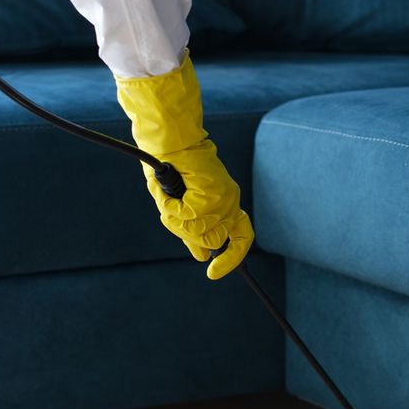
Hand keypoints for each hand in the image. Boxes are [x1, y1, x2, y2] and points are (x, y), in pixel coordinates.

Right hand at [115, 52, 254, 279]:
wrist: (167, 136)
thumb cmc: (169, 167)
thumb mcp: (179, 206)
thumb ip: (191, 230)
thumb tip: (202, 255)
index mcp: (226, 203)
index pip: (241, 238)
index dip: (231, 259)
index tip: (213, 272)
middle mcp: (230, 201)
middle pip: (213, 241)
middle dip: (186, 234)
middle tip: (171, 212)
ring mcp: (224, 198)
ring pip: (199, 231)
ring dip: (175, 219)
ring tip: (167, 196)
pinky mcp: (213, 192)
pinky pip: (189, 218)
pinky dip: (172, 208)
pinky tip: (168, 192)